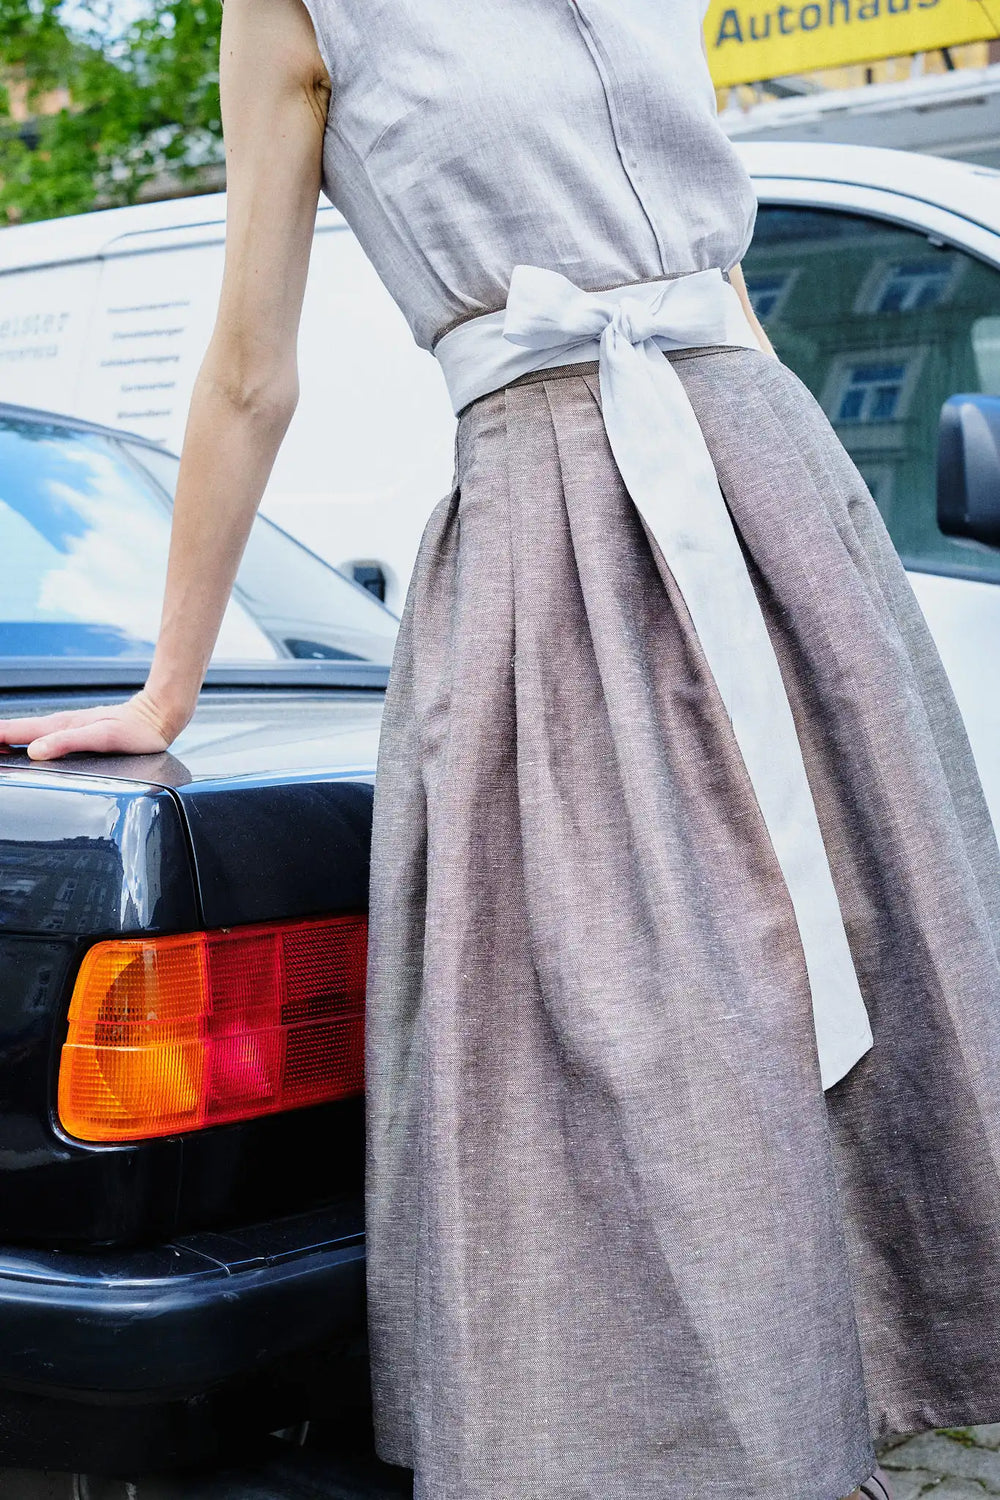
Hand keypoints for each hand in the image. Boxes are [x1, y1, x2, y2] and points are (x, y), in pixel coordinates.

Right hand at [0, 687, 185, 761]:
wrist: (157, 717)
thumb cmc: (135, 730)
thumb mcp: (102, 737)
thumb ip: (68, 742)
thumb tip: (34, 751)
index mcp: (60, 726)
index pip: (15, 731)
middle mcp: (60, 727)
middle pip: (16, 732)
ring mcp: (67, 730)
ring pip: (27, 734)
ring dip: (6, 739)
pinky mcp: (77, 734)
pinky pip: (43, 738)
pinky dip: (26, 741)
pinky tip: (23, 748)